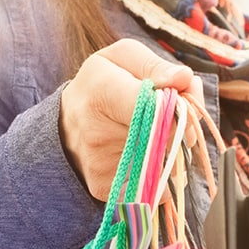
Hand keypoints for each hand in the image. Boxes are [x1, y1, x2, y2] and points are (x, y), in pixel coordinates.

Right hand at [60, 39, 203, 200]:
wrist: (65, 124)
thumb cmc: (100, 85)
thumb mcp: (122, 58)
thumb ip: (155, 65)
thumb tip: (183, 78)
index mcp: (101, 90)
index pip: (152, 103)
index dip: (176, 102)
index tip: (179, 97)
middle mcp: (97, 132)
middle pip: (166, 135)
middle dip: (180, 124)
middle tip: (169, 113)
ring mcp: (100, 165)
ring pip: (166, 162)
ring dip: (172, 148)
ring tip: (151, 132)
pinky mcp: (104, 189)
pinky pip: (155, 185)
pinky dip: (158, 170)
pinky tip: (143, 155)